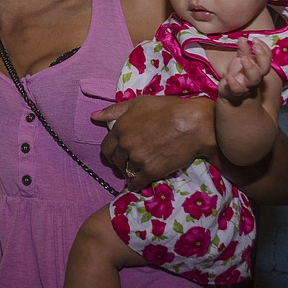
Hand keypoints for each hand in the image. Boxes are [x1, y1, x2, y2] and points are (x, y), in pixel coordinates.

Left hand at [93, 95, 215, 190]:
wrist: (193, 123)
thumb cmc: (167, 108)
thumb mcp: (138, 103)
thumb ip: (114, 110)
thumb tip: (94, 117)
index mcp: (120, 127)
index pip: (106, 147)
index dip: (112, 152)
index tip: (118, 154)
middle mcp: (126, 144)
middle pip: (115, 161)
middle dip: (120, 162)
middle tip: (129, 163)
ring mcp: (137, 159)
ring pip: (126, 172)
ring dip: (129, 173)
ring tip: (137, 170)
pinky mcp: (151, 171)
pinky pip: (137, 183)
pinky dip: (136, 184)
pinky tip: (138, 183)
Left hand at [218, 38, 270, 100]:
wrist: (229, 91)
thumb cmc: (239, 73)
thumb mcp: (241, 59)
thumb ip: (243, 50)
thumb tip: (243, 38)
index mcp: (258, 67)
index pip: (267, 58)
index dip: (264, 49)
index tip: (255, 39)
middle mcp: (256, 76)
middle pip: (265, 68)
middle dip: (262, 57)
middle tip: (255, 46)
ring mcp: (247, 85)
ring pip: (254, 79)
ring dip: (250, 68)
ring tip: (243, 58)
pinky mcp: (236, 92)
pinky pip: (238, 90)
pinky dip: (234, 84)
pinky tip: (229, 77)